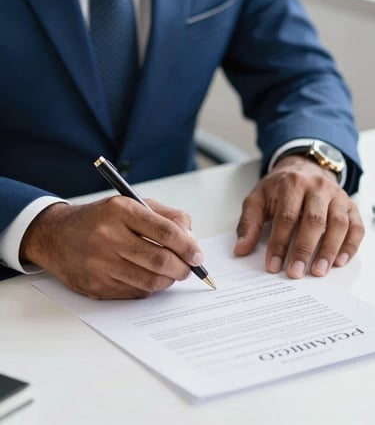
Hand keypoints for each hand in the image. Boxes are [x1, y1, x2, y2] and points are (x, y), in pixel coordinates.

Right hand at [20, 197, 203, 298]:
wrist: (56, 236)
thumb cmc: (101, 219)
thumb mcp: (131, 204)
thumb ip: (165, 216)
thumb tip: (191, 239)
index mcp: (121, 211)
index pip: (165, 231)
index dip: (188, 246)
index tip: (198, 255)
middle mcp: (109, 236)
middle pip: (160, 260)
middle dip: (183, 268)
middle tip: (189, 268)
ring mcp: (100, 264)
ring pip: (150, 281)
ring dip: (169, 280)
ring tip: (171, 273)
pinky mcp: (96, 285)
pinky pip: (135, 292)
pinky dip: (149, 288)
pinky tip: (148, 278)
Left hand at [234, 155, 364, 277]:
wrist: (302, 167)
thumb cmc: (278, 187)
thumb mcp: (257, 198)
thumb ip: (249, 223)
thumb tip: (241, 249)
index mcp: (292, 184)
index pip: (286, 217)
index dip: (279, 243)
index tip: (273, 265)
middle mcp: (317, 187)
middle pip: (313, 220)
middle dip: (304, 249)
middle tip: (296, 273)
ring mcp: (337, 195)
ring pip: (338, 223)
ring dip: (329, 250)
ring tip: (318, 271)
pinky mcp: (349, 204)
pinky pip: (356, 226)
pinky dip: (350, 245)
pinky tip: (339, 262)